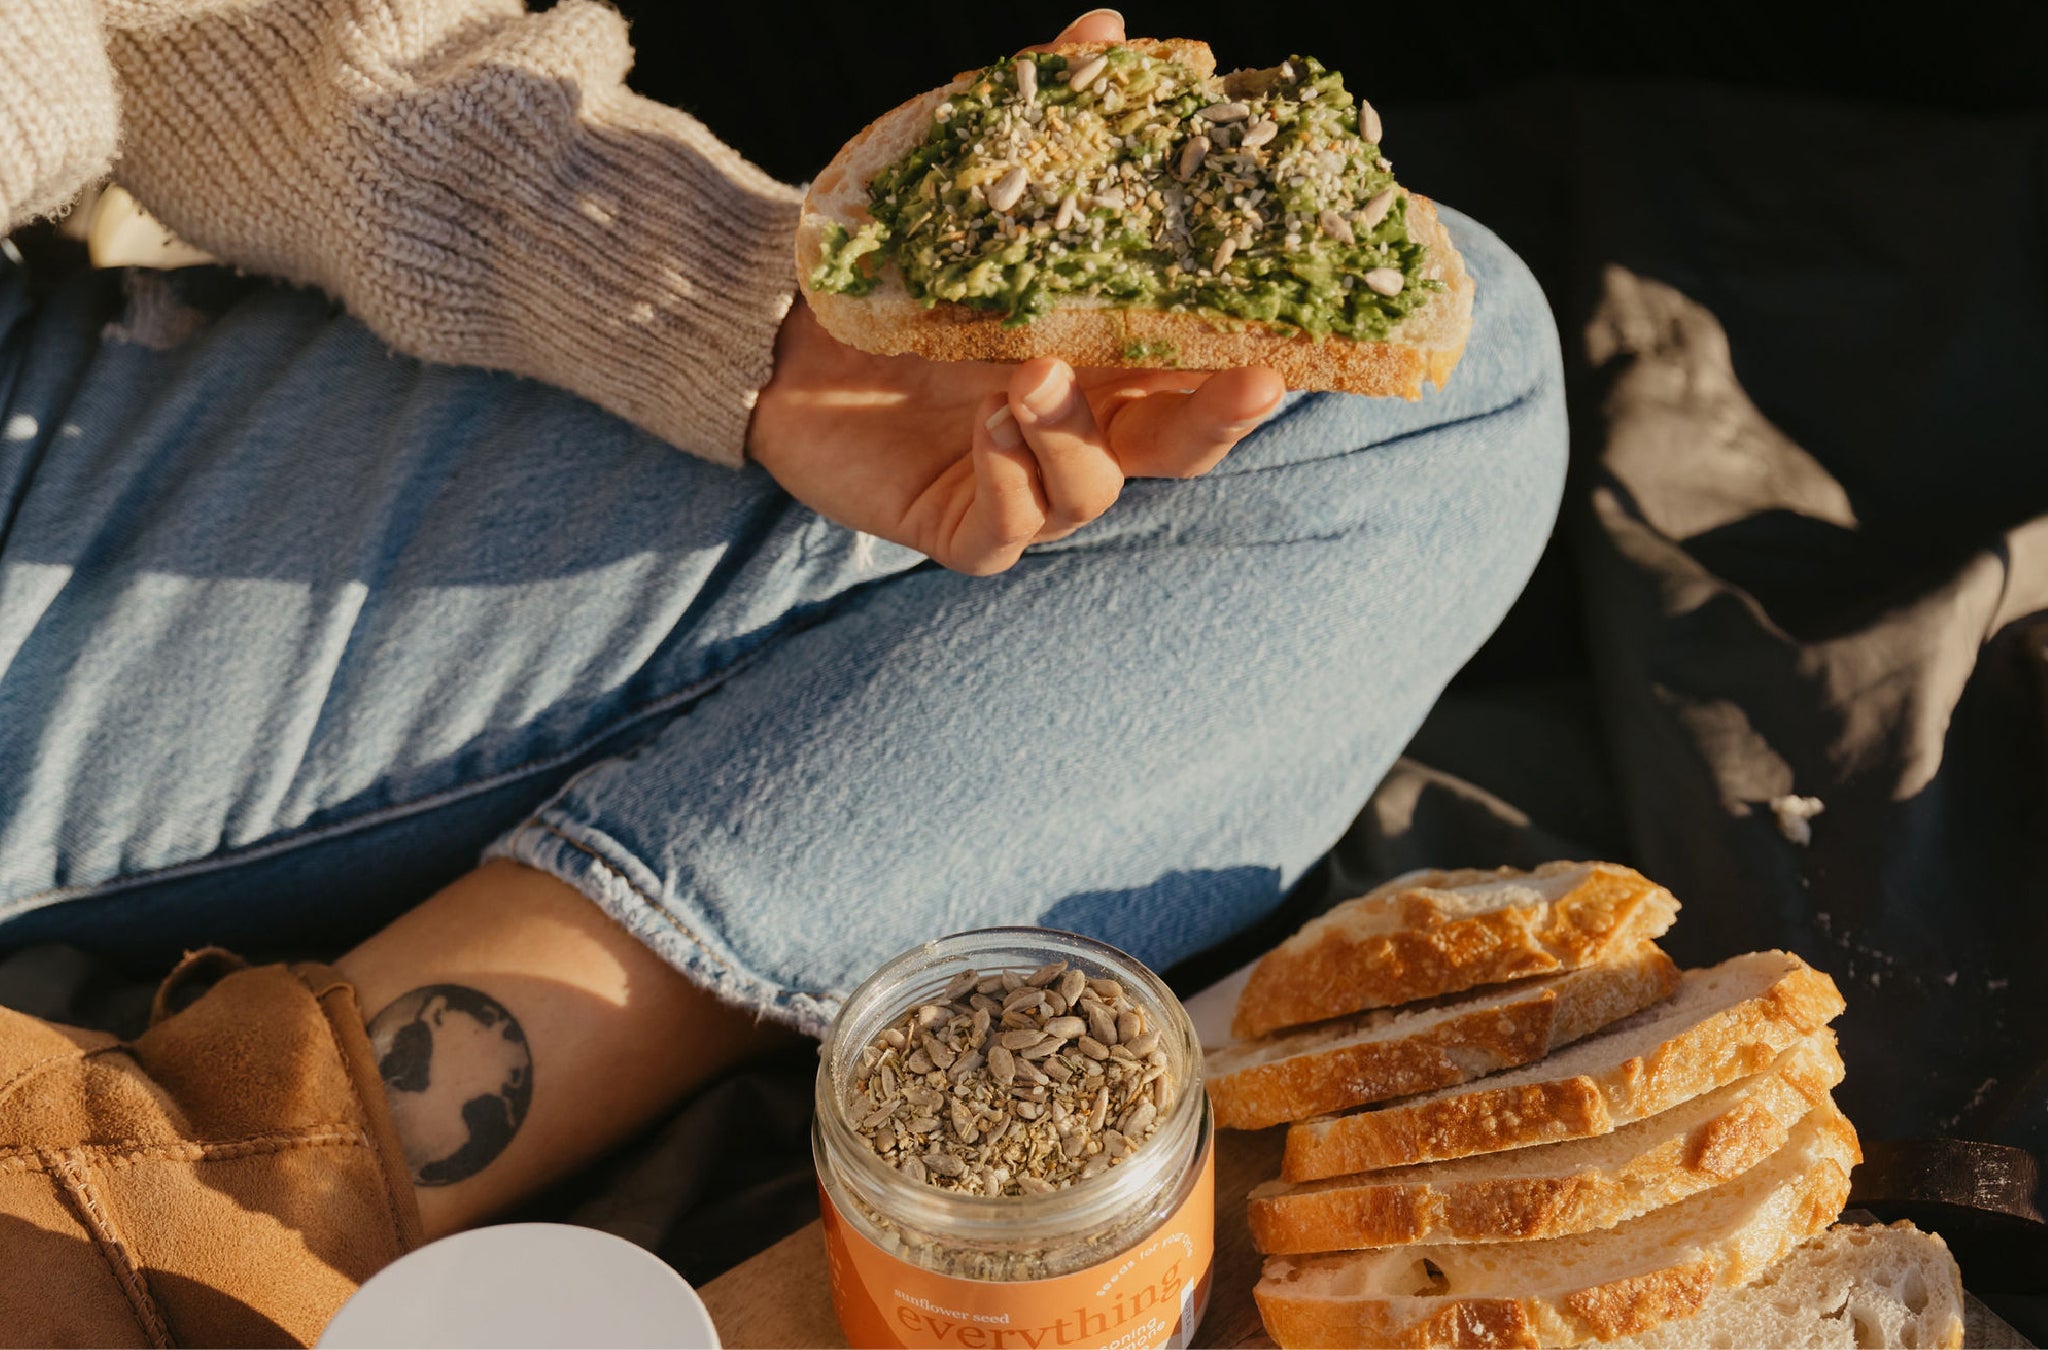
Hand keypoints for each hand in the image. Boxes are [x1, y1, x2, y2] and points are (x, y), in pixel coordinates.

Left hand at [746, 11, 1287, 575]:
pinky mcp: (961, 523)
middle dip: (1223, 417)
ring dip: (1074, 432)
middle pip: (1183, 446)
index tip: (1305, 322)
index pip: (1205, 366)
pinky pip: (1007, 525)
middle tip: (1256, 379)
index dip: (1261, 351)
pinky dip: (1008, 476)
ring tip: (1031, 376)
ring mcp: (1026, 481)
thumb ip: (1039, 119)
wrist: (782, 334)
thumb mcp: (968, 189)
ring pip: (1092, 487)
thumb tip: (1107, 28)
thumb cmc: (897, 270)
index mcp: (1110, 358)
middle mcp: (1084, 426)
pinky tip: (985, 423)